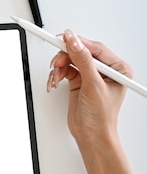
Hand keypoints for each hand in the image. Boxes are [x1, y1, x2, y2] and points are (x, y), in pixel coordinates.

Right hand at [48, 30, 136, 173]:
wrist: (91, 135)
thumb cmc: (101, 116)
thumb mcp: (93, 84)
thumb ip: (82, 60)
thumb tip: (74, 41)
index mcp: (117, 68)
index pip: (95, 48)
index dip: (77, 42)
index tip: (62, 38)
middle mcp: (104, 70)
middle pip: (79, 52)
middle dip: (65, 57)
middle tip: (56, 62)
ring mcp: (90, 75)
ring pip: (69, 60)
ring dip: (59, 67)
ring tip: (56, 77)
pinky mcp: (78, 80)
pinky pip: (64, 69)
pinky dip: (57, 74)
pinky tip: (55, 81)